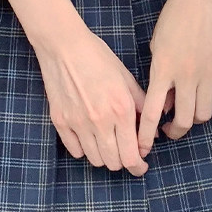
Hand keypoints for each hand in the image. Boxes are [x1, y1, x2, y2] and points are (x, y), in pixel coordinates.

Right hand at [33, 23, 149, 175]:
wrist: (64, 45)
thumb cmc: (97, 57)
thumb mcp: (126, 77)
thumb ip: (141, 105)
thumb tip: (151, 131)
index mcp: (121, 109)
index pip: (132, 156)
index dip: (139, 166)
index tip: (141, 163)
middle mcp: (100, 121)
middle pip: (114, 163)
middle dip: (123, 161)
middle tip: (124, 151)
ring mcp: (78, 123)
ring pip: (95, 160)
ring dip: (104, 156)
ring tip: (106, 143)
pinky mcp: (60, 121)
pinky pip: (74, 151)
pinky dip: (83, 149)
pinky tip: (88, 137)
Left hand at [138, 0, 211, 154]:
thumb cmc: (173, 18)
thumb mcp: (158, 47)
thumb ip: (160, 77)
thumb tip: (164, 106)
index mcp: (163, 69)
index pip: (151, 112)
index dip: (146, 135)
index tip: (143, 150)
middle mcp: (187, 75)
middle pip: (183, 120)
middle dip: (175, 131)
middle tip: (170, 131)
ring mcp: (209, 72)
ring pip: (204, 113)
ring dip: (195, 117)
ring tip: (188, 111)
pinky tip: (208, 95)